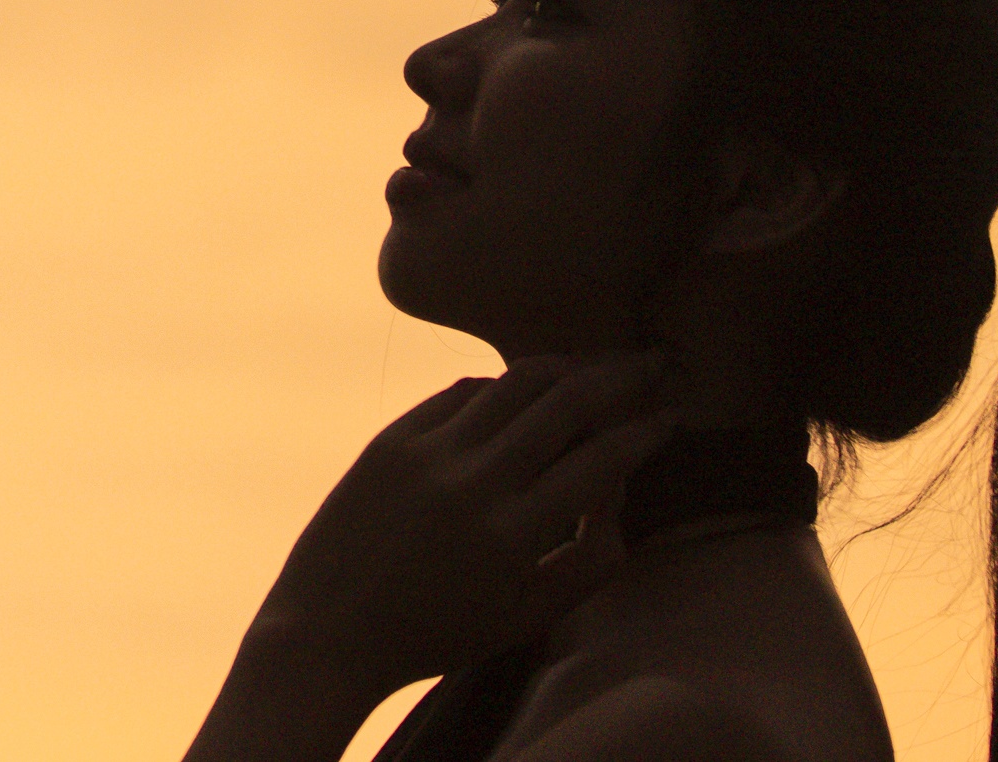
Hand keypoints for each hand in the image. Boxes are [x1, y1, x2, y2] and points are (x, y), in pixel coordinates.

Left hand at [252, 350, 680, 696]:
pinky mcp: (395, 436)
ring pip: (516, 382)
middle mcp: (475, 481)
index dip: (644, 433)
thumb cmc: (433, 635)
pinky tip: (522, 394)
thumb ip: (585, 568)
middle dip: (620, 378)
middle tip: (651, 362)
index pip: (599, 462)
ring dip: (565, 368)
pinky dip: (503, 388)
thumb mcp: (521, 621)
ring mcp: (431, 451)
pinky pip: (465, 391)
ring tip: (593, 367)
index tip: (670, 416)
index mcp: (512, 534)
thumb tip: (621, 508)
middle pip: (566, 403)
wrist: (328, 631)